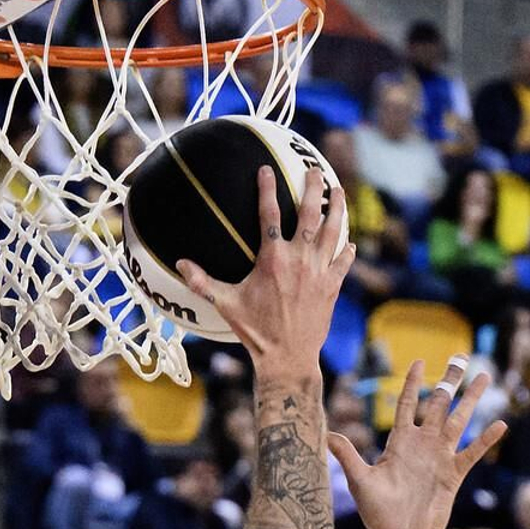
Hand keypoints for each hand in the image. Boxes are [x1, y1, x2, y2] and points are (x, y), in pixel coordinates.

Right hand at [177, 166, 352, 373]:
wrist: (287, 359)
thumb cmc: (256, 331)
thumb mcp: (227, 305)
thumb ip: (203, 282)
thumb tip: (180, 265)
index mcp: (272, 259)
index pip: (269, 213)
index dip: (267, 188)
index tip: (266, 169)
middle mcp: (299, 259)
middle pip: (309, 212)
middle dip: (312, 186)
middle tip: (312, 170)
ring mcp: (319, 271)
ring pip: (333, 230)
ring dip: (337, 207)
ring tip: (338, 190)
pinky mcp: (333, 286)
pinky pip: (343, 261)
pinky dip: (347, 249)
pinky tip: (349, 241)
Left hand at [328, 362, 504, 528]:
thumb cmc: (378, 513)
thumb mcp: (360, 481)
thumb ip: (348, 455)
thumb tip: (326, 436)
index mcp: (400, 442)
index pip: (408, 404)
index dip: (412, 384)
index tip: (419, 361)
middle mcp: (423, 444)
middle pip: (439, 404)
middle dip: (450, 380)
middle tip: (461, 357)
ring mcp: (440, 457)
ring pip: (459, 420)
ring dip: (471, 399)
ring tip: (484, 376)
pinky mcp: (453, 474)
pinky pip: (471, 453)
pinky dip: (485, 441)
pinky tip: (500, 425)